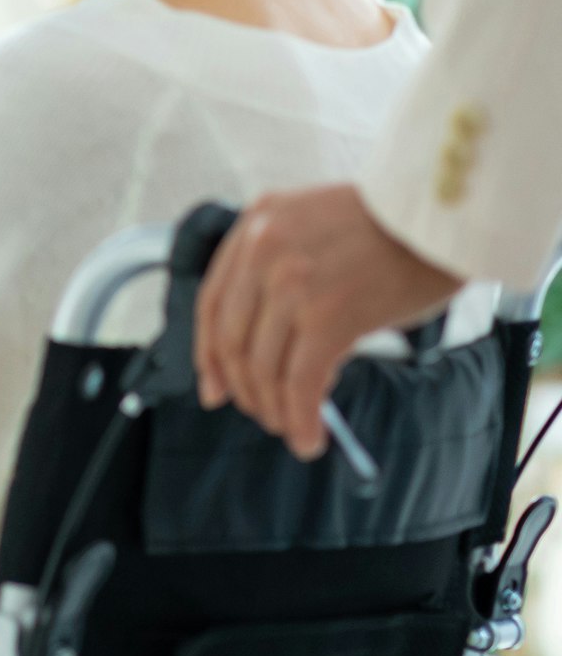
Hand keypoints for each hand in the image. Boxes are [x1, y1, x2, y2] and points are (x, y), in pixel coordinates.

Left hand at [194, 184, 462, 458]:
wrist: (447, 217)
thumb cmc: (392, 225)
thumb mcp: (312, 223)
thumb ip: (278, 266)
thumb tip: (261, 339)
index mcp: (254, 224)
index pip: (211, 303)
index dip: (208, 354)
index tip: (214, 388)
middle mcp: (262, 251)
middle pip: (231, 340)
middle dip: (243, 389)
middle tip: (260, 414)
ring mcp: (292, 284)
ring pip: (264, 367)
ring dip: (273, 410)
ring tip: (290, 429)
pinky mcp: (328, 316)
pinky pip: (301, 383)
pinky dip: (300, 419)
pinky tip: (310, 439)